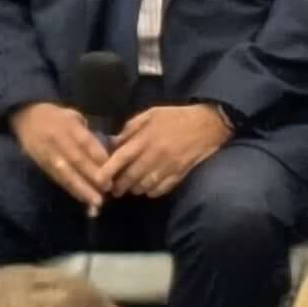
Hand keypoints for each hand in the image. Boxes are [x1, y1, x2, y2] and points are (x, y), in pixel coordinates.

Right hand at [10, 100, 111, 211]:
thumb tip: (111, 148)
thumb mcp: (74, 116)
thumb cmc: (57, 117)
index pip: (84, 140)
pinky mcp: (41, 164)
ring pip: (65, 173)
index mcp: (68, 124)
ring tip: (96, 201)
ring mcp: (47, 153)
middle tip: (107, 188)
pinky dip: (71, 189)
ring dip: (81, 188)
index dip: (97, 154)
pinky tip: (82, 199)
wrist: (25, 116)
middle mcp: (57, 139)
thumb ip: (88, 133)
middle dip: (92, 175)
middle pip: (75, 159)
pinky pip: (57, 178)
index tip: (112, 167)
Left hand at [103, 101, 231, 196]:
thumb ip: (130, 128)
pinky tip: (148, 189)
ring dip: (135, 189)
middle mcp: (155, 154)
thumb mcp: (151, 114)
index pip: (121, 158)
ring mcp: (168, 166)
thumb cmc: (176, 117)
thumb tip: (113, 143)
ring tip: (130, 188)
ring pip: (144, 186)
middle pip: (130, 176)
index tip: (98, 180)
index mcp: (145, 138)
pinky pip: (161, 189)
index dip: (107, 171)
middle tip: (113, 188)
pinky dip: (152, 192)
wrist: (209, 123)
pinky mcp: (180, 174)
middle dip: (119, 185)